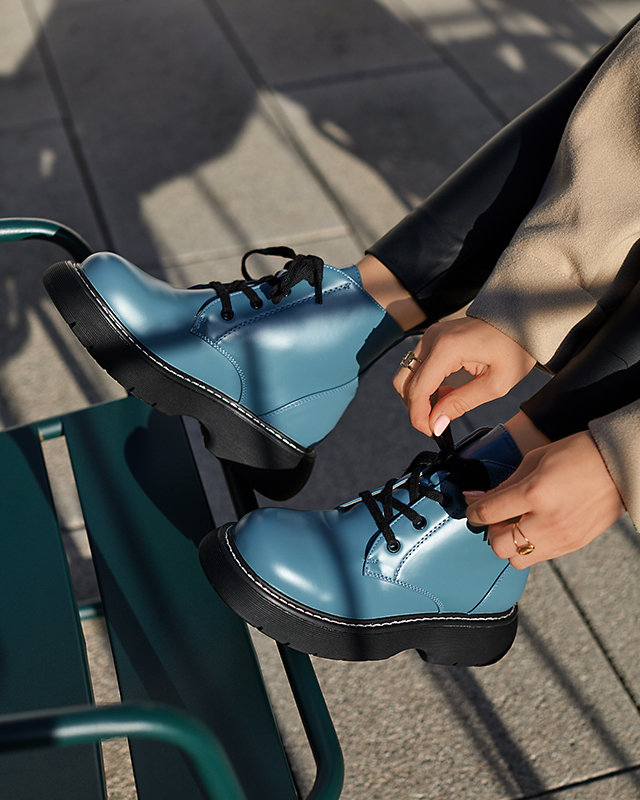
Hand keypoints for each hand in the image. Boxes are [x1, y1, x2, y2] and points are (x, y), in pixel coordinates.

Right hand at [393, 317, 535, 435]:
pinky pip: (415, 366)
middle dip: (415, 408)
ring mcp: (430, 336)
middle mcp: (432, 339)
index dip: (419, 416)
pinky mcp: (432, 338)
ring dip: (418, 397)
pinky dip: (423, 385)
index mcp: (447, 348)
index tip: (432, 432)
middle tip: (436, 423)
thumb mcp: (495, 384)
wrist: (521, 319)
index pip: (418, 390)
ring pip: (406, 375)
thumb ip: (461, 403)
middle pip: (403, 383)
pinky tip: (444, 393)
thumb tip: (436, 424)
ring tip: (443, 407)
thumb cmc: (514, 348)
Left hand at [465, 431, 626, 567]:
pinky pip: (540, 558)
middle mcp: (547, 520)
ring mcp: (562, 537)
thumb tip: (479, 498)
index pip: (487, 513)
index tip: (472, 508)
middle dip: (491, 531)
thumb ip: (505, 484)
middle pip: (498, 546)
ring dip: (510, 544)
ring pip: (517, 560)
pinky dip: (530, 547)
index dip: (472, 511)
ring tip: (518, 524)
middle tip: (497, 517)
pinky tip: (535, 527)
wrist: (619, 465)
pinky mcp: (574, 545)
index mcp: (534, 492)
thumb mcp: (534, 460)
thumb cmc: (578, 455)